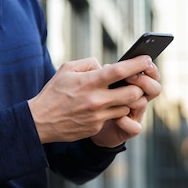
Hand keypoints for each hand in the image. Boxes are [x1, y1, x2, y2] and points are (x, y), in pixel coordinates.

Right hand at [27, 56, 160, 145]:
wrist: (40, 121)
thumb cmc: (53, 92)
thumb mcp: (66, 69)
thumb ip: (88, 63)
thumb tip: (104, 66)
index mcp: (89, 82)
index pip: (120, 71)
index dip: (137, 64)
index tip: (147, 59)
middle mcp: (96, 100)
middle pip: (133, 93)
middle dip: (139, 86)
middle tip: (137, 81)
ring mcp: (97, 116)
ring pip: (127, 107)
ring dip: (127, 100)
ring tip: (121, 95)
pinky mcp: (96, 128)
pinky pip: (113, 117)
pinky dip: (112, 111)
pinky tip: (103, 107)